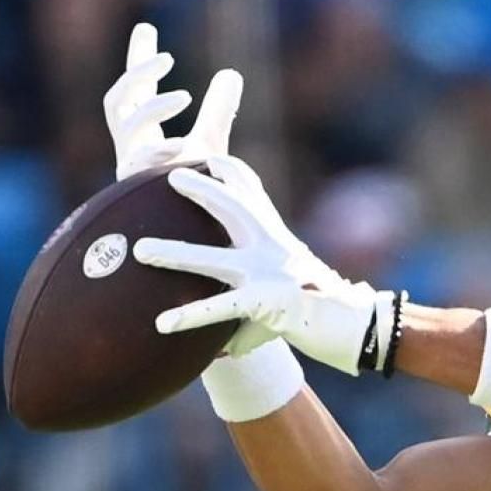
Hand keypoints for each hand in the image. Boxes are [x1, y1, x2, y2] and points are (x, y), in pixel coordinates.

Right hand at [104, 22, 243, 179]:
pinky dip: (158, 150)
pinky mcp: (135, 188)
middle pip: (118, 99)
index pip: (136, 89)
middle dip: (137, 74)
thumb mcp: (209, 144)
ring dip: (153, 106)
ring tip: (184, 97)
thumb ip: (217, 111)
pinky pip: (138, 162)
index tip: (146, 27)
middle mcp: (130, 146)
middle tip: (166, 57)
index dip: (138, 59)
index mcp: (142, 133)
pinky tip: (179, 145)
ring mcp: (130, 166)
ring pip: (125, 124)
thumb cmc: (196, 192)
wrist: (196, 237)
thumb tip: (231, 73)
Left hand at [133, 156, 384, 372]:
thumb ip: (254, 290)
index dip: (234, 173)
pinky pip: (220, 309)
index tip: (213, 156)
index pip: (254, 195)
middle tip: (171, 174)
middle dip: (203, 190)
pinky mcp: (262, 303)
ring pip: (212, 260)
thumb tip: (226, 333)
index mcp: (276, 238)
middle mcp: (270, 250)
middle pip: (233, 209)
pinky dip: (190, 315)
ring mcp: (265, 275)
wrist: (350, 324)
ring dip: (175, 253)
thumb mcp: (288, 283)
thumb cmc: (317, 308)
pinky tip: (163, 323)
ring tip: (140, 251)